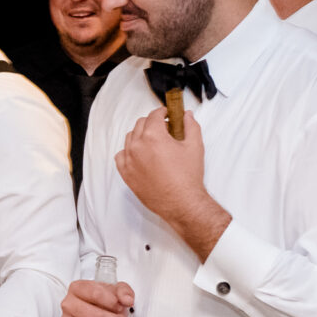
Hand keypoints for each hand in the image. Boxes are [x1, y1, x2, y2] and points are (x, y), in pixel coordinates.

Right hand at [59, 277, 133, 316]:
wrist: (92, 309)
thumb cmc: (103, 300)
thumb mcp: (115, 290)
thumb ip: (123, 291)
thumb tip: (127, 300)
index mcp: (77, 288)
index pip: (95, 293)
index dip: (112, 302)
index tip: (121, 307)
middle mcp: (68, 304)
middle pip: (92, 315)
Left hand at [116, 106, 229, 259]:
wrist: (181, 203)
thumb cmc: (188, 177)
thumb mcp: (194, 146)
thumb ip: (190, 126)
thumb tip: (187, 115)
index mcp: (153, 136)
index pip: (154, 115)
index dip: (162, 112)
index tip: (167, 115)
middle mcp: (137, 146)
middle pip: (141, 124)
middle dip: (152, 123)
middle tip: (164, 129)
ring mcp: (129, 160)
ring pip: (130, 138)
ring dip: (140, 135)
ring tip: (153, 142)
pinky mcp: (125, 173)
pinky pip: (121, 155)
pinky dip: (129, 152)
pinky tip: (140, 155)